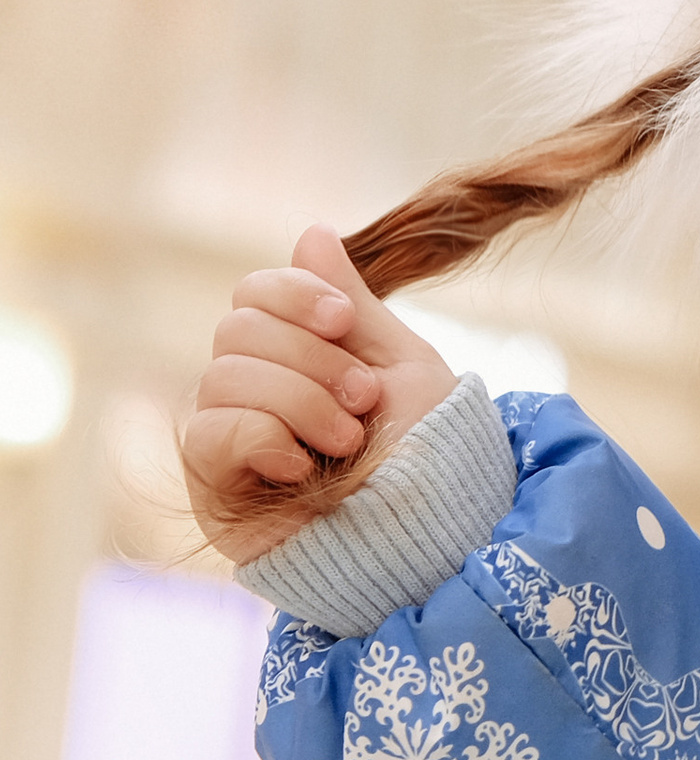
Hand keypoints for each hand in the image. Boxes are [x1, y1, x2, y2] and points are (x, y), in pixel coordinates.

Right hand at [183, 224, 458, 562]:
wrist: (430, 527)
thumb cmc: (427, 449)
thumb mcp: (400, 362)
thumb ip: (352, 304)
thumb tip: (311, 232)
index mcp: (295, 354)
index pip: (254, 293)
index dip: (295, 295)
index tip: (343, 320)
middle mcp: (252, 388)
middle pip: (238, 328)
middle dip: (312, 358)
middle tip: (365, 398)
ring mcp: (228, 436)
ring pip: (224, 375)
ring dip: (301, 401)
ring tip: (347, 440)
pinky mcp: (212, 486)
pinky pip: (208, 431)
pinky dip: (264, 437)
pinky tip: (299, 467)